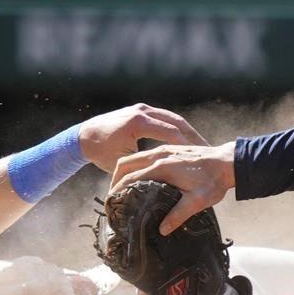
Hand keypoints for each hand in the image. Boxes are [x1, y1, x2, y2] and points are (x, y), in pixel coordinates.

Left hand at [78, 104, 207, 172]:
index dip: (188, 146)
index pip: (171, 133)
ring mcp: (144, 109)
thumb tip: (155, 185)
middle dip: (193, 138)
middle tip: (209, 152)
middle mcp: (143, 112)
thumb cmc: (101, 152)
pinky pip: (167, 118)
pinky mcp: (143, 110)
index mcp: (139, 122)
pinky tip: (189, 142)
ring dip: (188, 132)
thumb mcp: (121, 163)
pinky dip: (179, 129)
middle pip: (177, 123)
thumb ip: (139, 170)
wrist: (84, 135)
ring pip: (174, 118)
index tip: (200, 159)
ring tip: (203, 147)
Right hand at [110, 142, 235, 234]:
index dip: (117, 189)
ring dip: (123, 170)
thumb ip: (179, 215)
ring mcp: (164, 150)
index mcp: (162, 167)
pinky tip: (138, 177)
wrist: (228, 161)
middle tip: (110, 195)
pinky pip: (145, 155)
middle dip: (114, 178)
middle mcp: (160, 155)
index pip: (131, 177)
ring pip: (134, 157)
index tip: (110, 201)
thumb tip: (162, 229)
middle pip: (126, 164)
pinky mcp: (170, 149)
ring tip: (119, 187)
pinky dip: (135, 165)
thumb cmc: (214, 181)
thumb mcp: (197, 201)